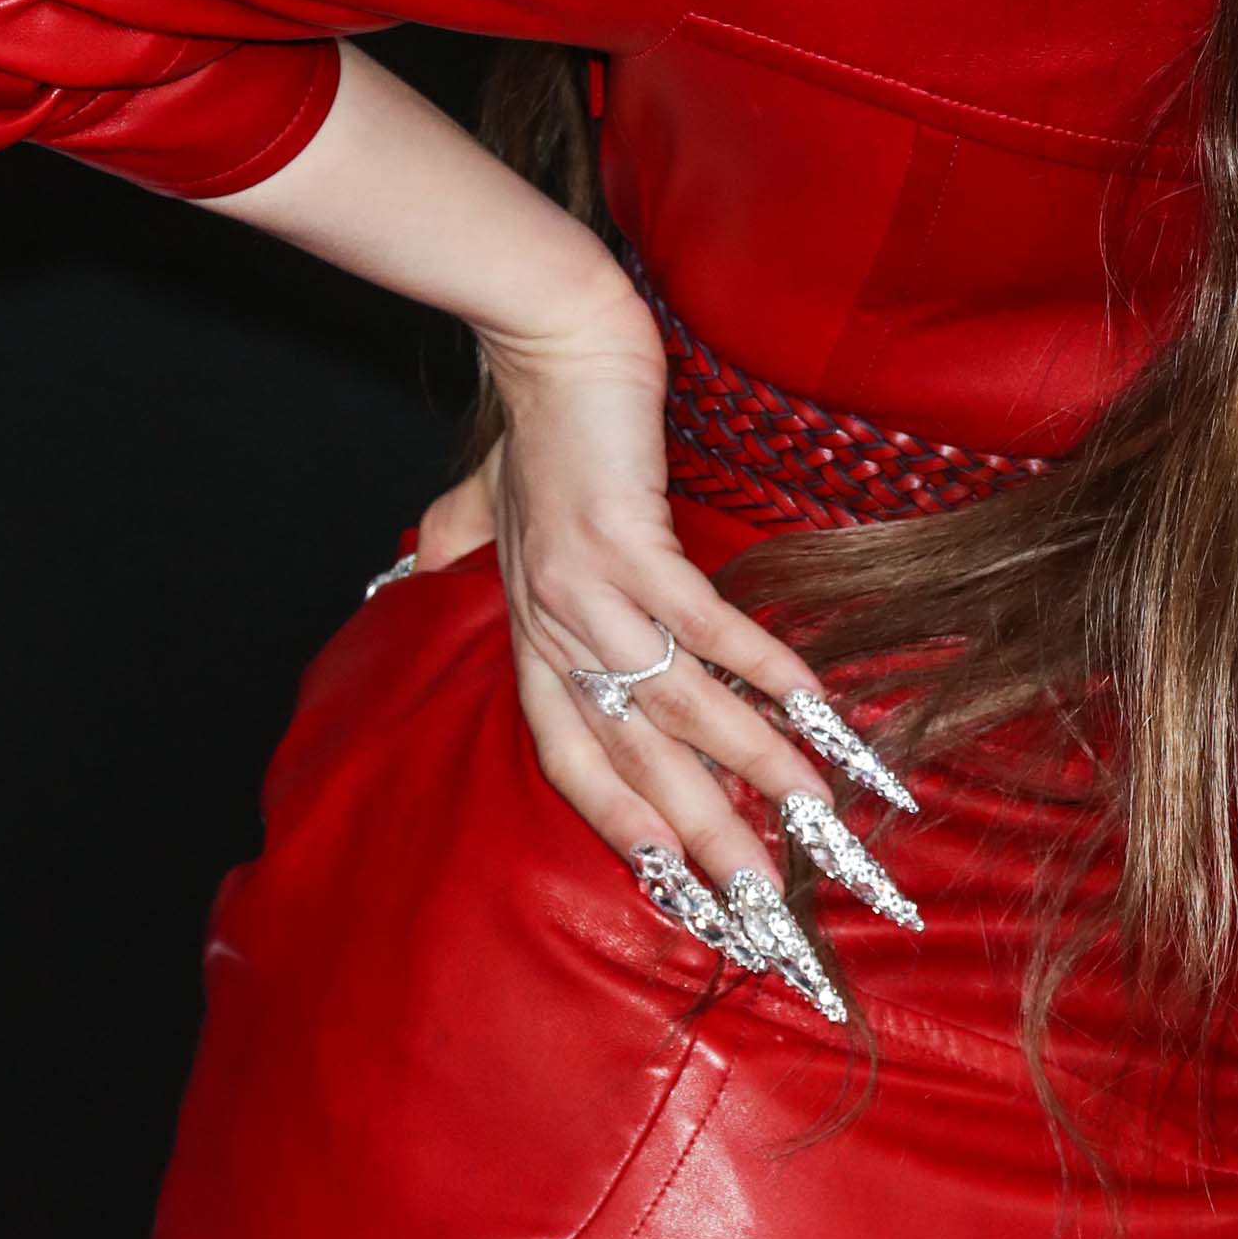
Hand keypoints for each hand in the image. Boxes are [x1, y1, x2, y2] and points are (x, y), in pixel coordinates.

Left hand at [408, 274, 916, 960]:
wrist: (546, 337)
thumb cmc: (533, 418)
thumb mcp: (486, 496)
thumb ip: (459, 538)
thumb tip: (421, 561)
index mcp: (530, 632)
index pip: (569, 756)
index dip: (623, 821)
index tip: (683, 883)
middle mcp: (554, 628)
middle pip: (633, 756)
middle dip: (706, 835)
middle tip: (765, 902)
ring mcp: (588, 589)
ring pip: (676, 703)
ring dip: (754, 764)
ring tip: (816, 817)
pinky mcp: (628, 540)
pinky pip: (702, 623)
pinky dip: (760, 666)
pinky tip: (813, 706)